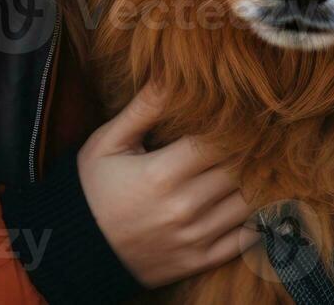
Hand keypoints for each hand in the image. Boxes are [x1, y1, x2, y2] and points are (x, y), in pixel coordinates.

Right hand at [76, 82, 256, 288]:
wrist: (76, 250)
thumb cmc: (91, 188)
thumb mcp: (108, 143)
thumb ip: (144, 109)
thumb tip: (170, 72)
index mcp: (161, 173)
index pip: (221, 142)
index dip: (237, 126)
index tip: (242, 114)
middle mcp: (184, 207)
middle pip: (239, 170)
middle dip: (249, 151)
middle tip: (257, 135)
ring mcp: (194, 238)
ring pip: (247, 203)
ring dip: (255, 182)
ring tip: (255, 164)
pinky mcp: (199, 261)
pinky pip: (245, 241)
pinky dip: (256, 221)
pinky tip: (252, 201)